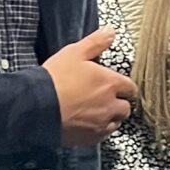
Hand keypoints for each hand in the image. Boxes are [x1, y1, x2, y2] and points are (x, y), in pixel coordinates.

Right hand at [44, 27, 137, 147]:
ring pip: (116, 123)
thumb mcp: (74, 53)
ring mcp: (101, 123)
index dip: (125, 87)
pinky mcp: (90, 138)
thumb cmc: (56, 77)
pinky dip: (99, 130)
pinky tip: (88, 124)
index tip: (119, 87)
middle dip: (119, 103)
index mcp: (110, 83)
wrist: (38, 106)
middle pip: (126, 108)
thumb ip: (95, 42)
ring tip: (97, 113)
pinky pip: (103, 135)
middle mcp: (110, 105)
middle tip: (107, 100)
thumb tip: (111, 31)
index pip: (131, 88)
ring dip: (111, 118)